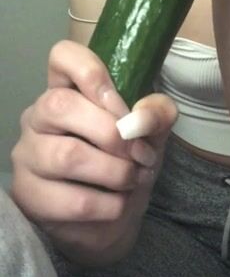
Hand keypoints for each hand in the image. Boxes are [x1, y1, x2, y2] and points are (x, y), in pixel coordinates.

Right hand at [10, 39, 177, 264]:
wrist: (113, 220)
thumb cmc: (127, 164)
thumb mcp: (152, 134)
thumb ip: (156, 114)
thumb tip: (142, 117)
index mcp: (67, 90)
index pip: (62, 56)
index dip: (90, 70)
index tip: (120, 102)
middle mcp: (37, 116)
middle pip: (59, 104)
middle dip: (111, 132)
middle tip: (140, 154)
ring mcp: (27, 155)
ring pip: (67, 156)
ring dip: (115, 172)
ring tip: (133, 179)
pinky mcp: (27, 195)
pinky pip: (73, 200)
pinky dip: (109, 204)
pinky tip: (118, 204)